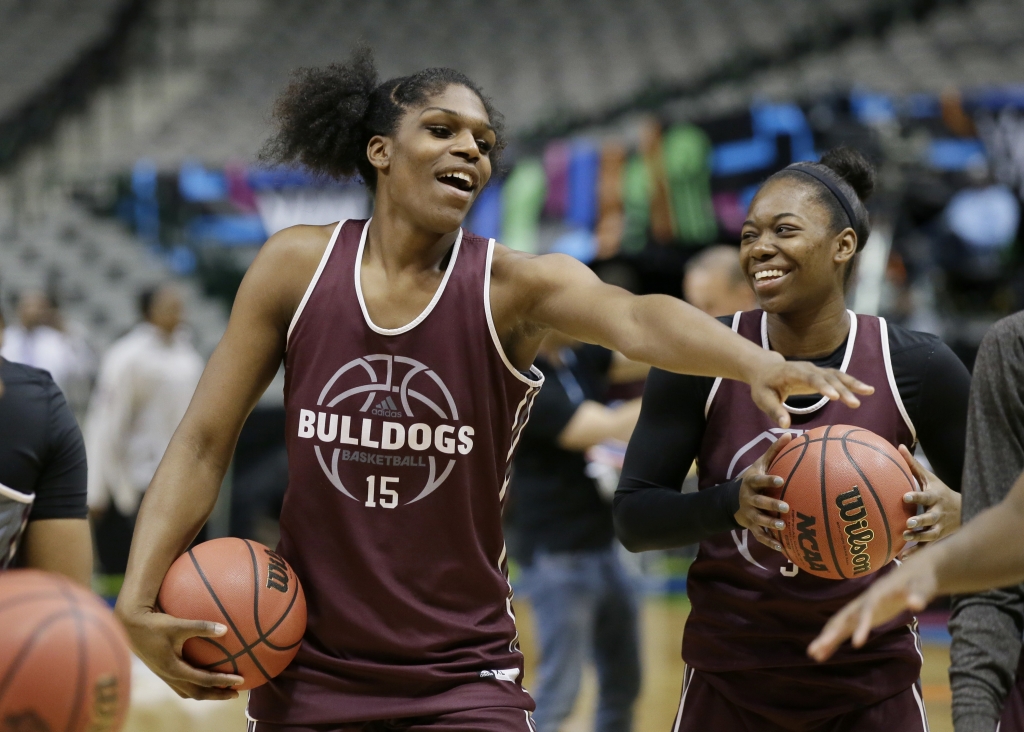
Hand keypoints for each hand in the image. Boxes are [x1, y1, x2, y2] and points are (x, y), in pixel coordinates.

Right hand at [116, 603, 244, 699]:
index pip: (204, 680)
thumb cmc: (154, 624)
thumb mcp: (178, 624)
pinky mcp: (162, 670)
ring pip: (188, 692)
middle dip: (217, 695)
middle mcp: (169, 676)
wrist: (129, 626)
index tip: (240, 681)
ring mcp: (164, 675)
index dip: (223, 682)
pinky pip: (181, 685)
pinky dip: (195, 686)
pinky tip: (202, 678)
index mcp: (174, 669)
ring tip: (222, 689)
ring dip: (206, 692)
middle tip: (236, 694)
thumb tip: (225, 629)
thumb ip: (201, 627)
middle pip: (197, 693)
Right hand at [734, 434, 793, 551]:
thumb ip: (774, 452)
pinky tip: (783, 549)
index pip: (759, 481)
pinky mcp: (751, 526)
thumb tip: (791, 434)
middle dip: (771, 505)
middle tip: (786, 507)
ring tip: (783, 527)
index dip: (769, 480)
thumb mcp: (758, 465)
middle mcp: (749, 499)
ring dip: (770, 524)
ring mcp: (749, 514)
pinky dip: (770, 542)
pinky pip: (760, 536)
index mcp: (751, 483)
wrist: (730, 500)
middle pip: (759, 502)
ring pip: (759, 520)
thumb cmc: (752, 480)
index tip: (781, 481)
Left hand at [748, 356, 873, 428]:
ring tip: (869, 391)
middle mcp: (807, 368)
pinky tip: (866, 390)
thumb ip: (774, 411)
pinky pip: (838, 378)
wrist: (765, 368)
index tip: (834, 397)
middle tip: (855, 404)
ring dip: (852, 383)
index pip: (809, 378)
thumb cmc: (763, 386)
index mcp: (791, 372)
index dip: (822, 386)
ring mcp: (815, 370)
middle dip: (841, 389)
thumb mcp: (762, 399)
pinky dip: (851, 383)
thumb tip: (785, 426)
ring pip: (836, 375)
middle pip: (827, 377)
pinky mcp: (821, 375)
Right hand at [807, 550, 938, 661]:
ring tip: (812, 654)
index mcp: (877, 595)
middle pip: (843, 618)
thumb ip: (918, 595)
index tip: (857, 645)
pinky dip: (833, 640)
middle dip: (830, 634)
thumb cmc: (919, 580)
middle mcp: (863, 602)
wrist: (911, 572)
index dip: (862, 626)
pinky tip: (822, 654)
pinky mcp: (860, 617)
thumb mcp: (923, 587)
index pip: (867, 611)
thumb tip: (917, 604)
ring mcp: (859, 609)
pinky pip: (843, 630)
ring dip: (826, 638)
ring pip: (838, 624)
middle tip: (815, 650)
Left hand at [899, 445, 960, 549]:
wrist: (962, 510)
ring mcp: (939, 527)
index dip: (916, 496)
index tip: (905, 496)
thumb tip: (899, 447)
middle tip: (909, 523)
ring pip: (930, 535)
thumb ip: (913, 465)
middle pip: (930, 518)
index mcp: (935, 497)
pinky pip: (926, 548)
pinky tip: (902, 559)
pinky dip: (916, 553)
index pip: (925, 496)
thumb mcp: (929, 478)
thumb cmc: (939, 491)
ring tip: (905, 538)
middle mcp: (938, 513)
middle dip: (920, 521)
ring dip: (918, 538)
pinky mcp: (936, 539)